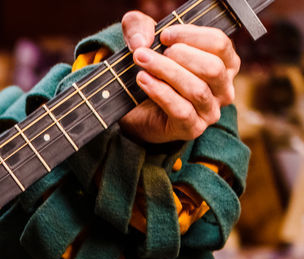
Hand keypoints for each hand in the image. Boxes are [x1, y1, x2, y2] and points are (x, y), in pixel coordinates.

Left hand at [118, 13, 239, 144]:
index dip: (192, 35)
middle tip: (150, 51)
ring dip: (166, 71)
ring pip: (197, 89)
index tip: (164, 35)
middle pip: (212, 67)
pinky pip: (181, 110)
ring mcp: (210, 111)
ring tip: (141, 61)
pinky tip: (143, 80)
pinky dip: (160, 92)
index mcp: (225, 64)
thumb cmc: (150, 73)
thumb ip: (139, 28)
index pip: (220, 44)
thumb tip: (140, 40)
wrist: (135, 112)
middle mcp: (224, 89)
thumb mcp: (144, 42)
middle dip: (180, 55)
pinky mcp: (192, 129)